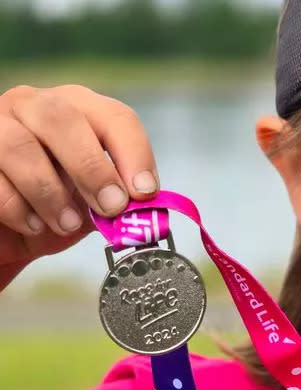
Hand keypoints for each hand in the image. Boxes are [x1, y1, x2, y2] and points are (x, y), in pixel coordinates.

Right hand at [0, 84, 159, 290]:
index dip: (134, 152)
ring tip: (66, 224)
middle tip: (111, 207)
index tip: (145, 191)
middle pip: (63, 118)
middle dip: (92, 167)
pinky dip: (16, 207)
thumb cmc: (55, 208)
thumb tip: (146, 209)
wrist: (7, 232)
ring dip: (49, 191)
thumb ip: (119, 200)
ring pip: (19, 145)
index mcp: (78, 110)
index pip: (114, 116)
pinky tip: (33, 225)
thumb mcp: (93, 204)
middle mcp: (34, 105)